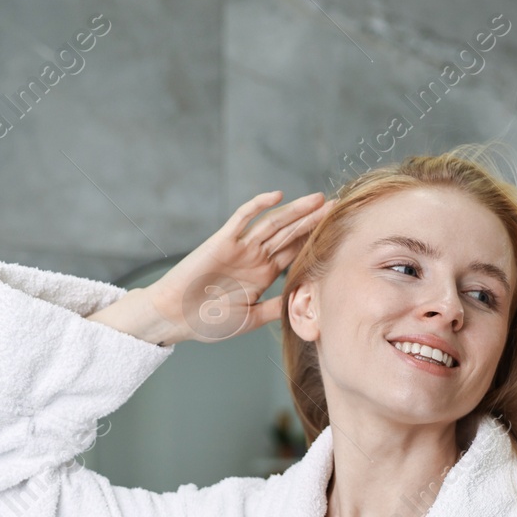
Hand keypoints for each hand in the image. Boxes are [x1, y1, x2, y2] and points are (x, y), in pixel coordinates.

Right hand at [87, 189, 336, 344]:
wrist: (176, 318)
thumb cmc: (208, 321)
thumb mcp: (251, 318)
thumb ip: (276, 308)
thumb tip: (305, 307)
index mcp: (263, 274)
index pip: (295, 253)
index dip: (316, 242)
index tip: (340, 234)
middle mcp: (255, 257)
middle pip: (290, 234)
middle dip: (314, 221)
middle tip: (339, 207)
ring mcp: (240, 247)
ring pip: (273, 223)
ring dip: (296, 211)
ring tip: (319, 200)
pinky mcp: (222, 241)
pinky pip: (242, 218)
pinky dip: (258, 205)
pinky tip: (277, 196)